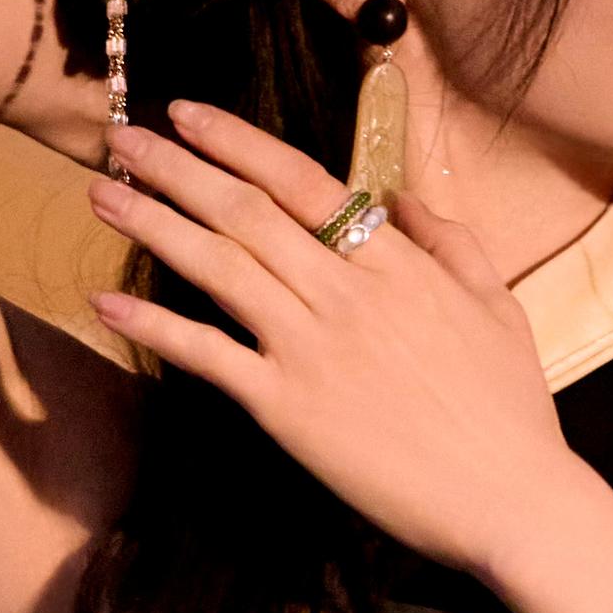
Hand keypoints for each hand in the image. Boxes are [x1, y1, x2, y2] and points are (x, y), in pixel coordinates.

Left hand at [86, 99, 571, 577]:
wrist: (509, 498)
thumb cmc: (510, 410)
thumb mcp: (498, 304)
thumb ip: (451, 241)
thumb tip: (399, 198)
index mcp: (396, 264)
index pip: (302, 182)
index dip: (236, 142)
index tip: (188, 114)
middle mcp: (345, 294)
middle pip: (244, 212)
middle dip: (176, 169)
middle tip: (121, 140)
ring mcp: (311, 349)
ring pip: (218, 267)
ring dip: (153, 225)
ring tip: (102, 197)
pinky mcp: (286, 409)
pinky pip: (208, 355)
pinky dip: (155, 327)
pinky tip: (106, 305)